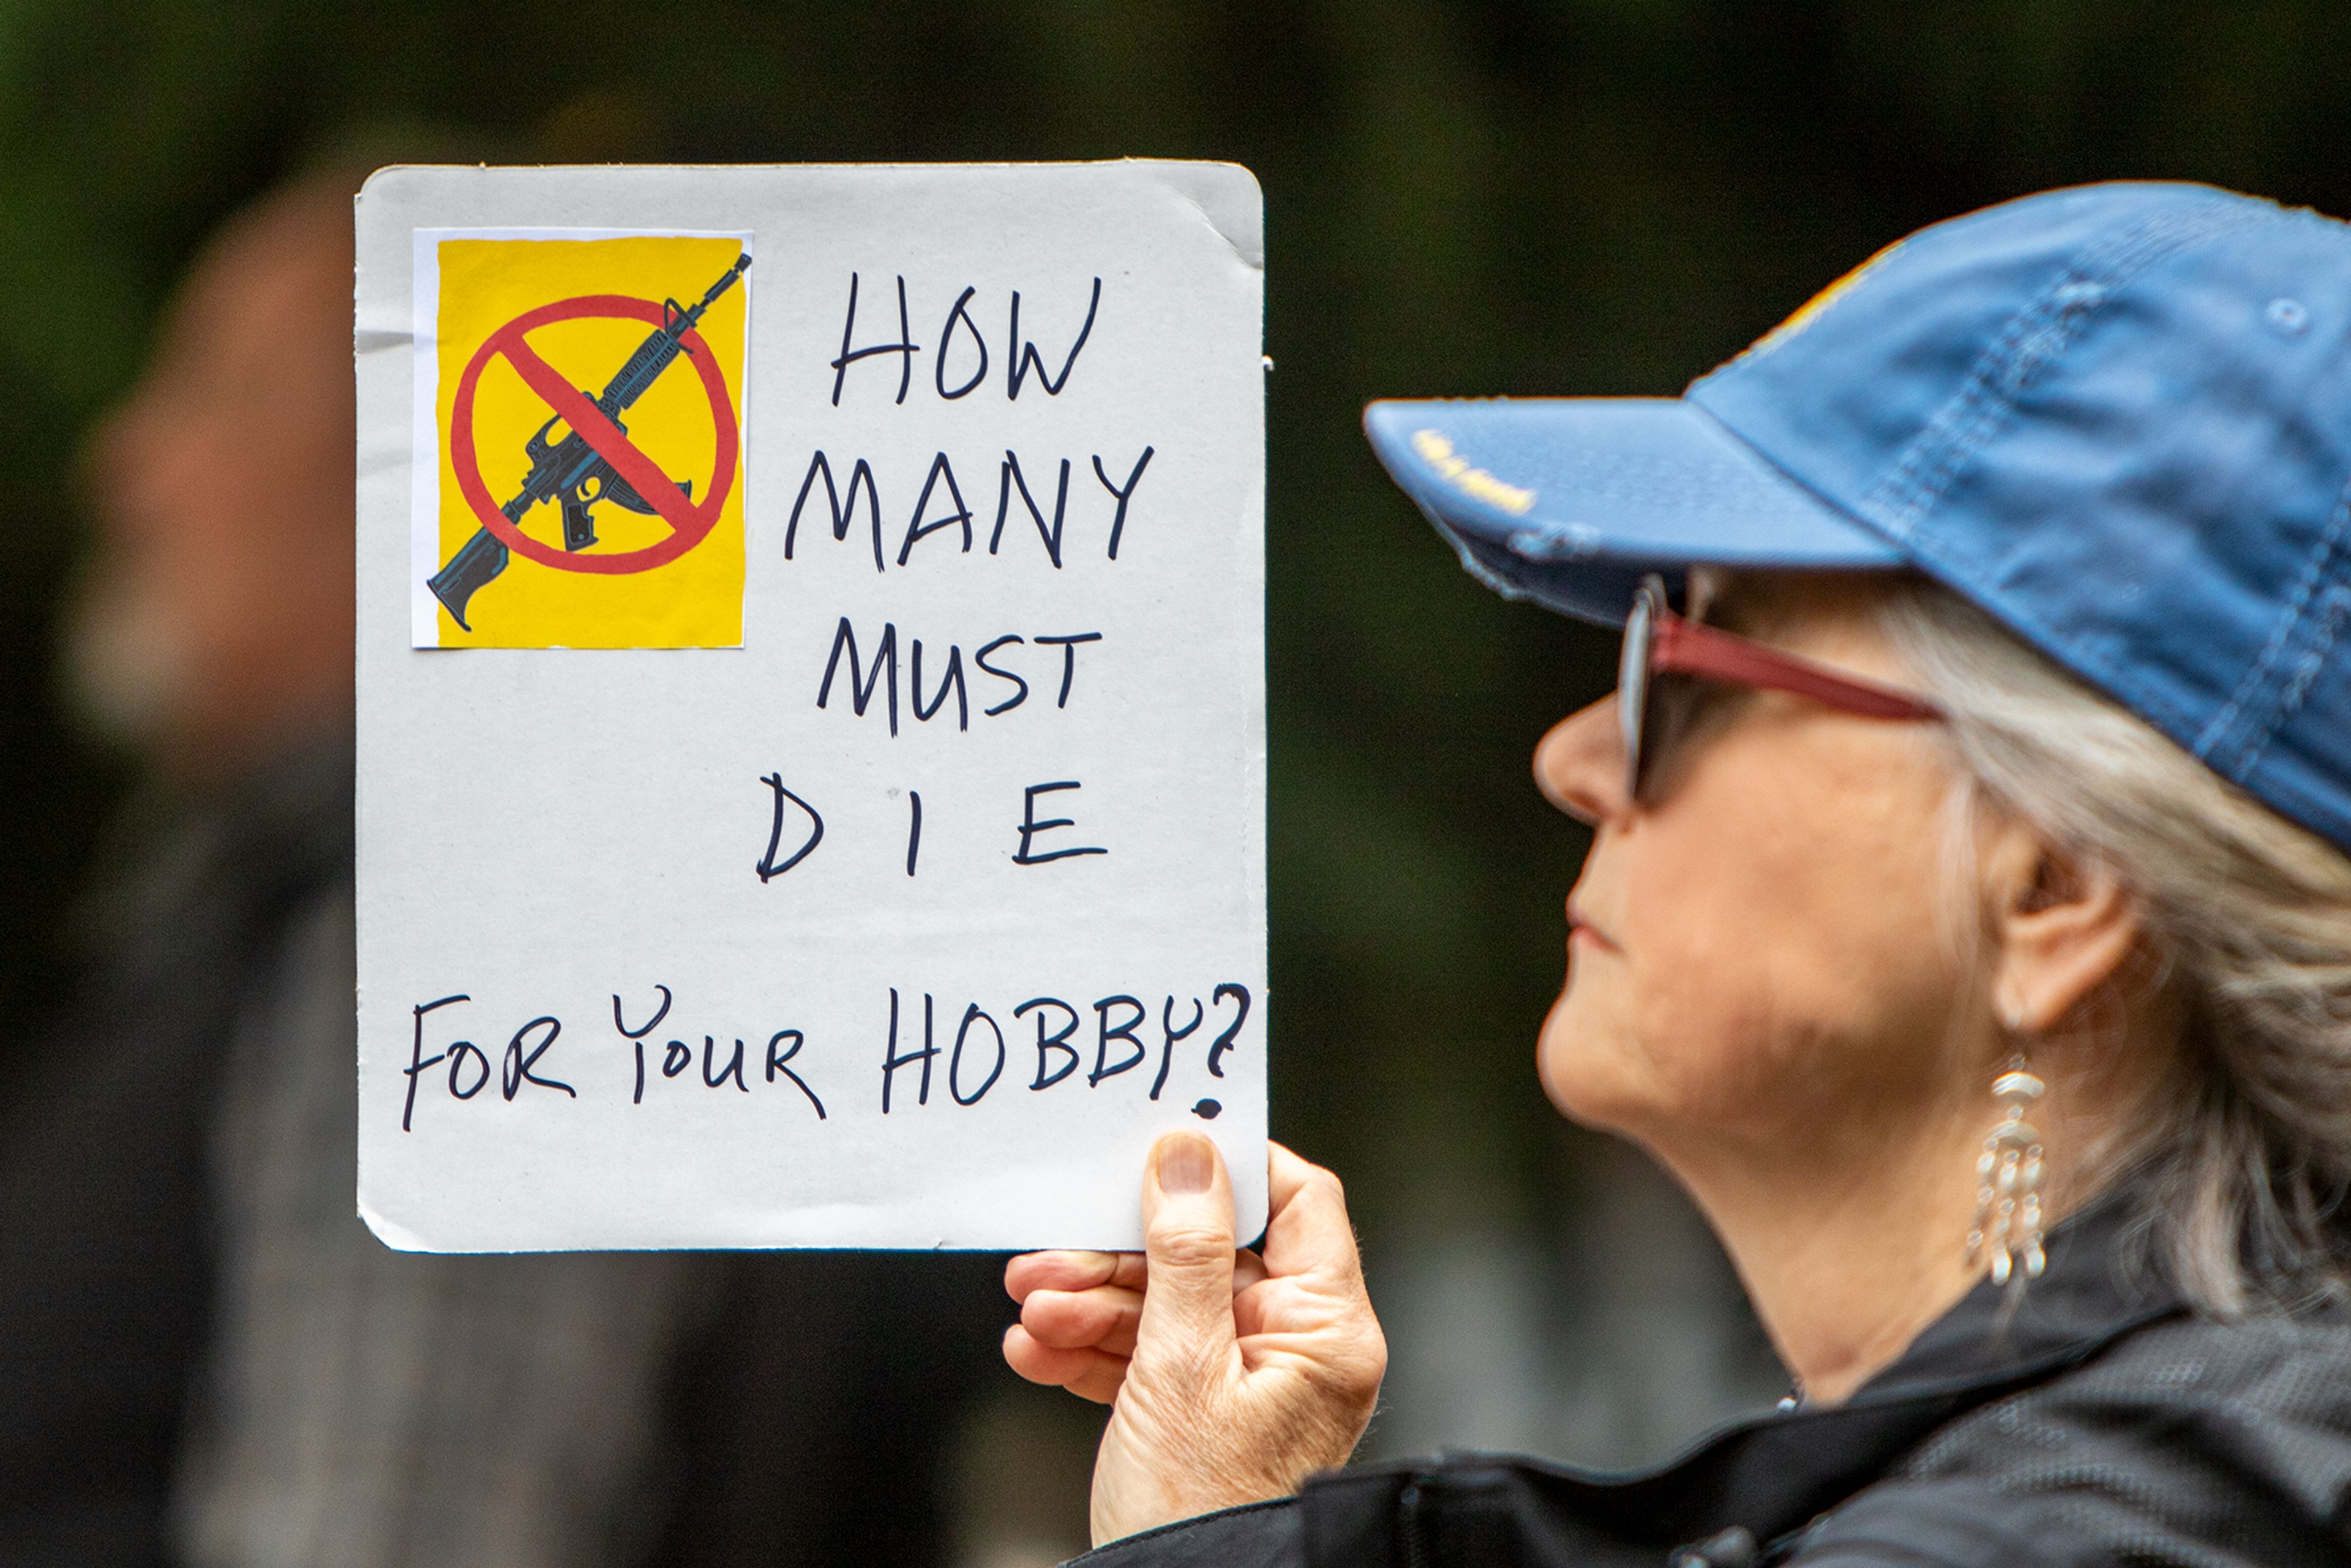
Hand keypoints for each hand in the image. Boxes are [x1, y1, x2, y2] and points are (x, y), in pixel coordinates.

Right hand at [1002, 1135, 1386, 1545]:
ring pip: (1165, 1308)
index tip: (1156, 1151)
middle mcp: (1296, 1352)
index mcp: (1325, 1331)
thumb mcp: (1180, 1365)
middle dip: (1118, 1259)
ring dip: (1088, 1306)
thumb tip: (1188, 1154)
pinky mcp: (1200, 1417)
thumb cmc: (1200, 1512)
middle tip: (1049, 1258)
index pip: (1296, 1203)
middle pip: (1209, 1257)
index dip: (1228, 1169)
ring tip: (1031, 1315)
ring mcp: (1247, 1386)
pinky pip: (1146, 1359)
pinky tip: (1038, 1351)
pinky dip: (1090, 1352)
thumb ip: (1185, 1252)